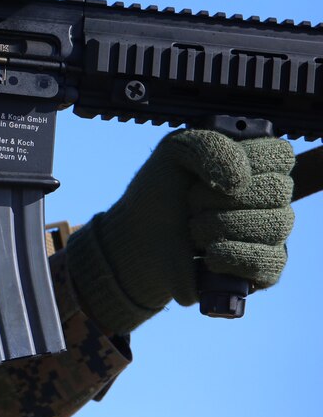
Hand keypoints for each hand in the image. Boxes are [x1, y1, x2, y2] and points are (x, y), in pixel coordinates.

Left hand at [66, 129, 294, 334]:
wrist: (137, 241)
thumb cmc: (158, 193)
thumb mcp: (174, 152)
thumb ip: (208, 147)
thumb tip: (240, 182)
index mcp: (254, 163)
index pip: (280, 154)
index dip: (246, 162)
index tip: (207, 173)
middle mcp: (269, 197)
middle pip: (278, 190)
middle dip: (220, 197)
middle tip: (191, 203)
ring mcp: (270, 234)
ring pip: (275, 224)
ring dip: (221, 226)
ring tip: (193, 230)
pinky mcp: (264, 269)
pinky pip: (271, 261)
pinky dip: (233, 255)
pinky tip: (209, 255)